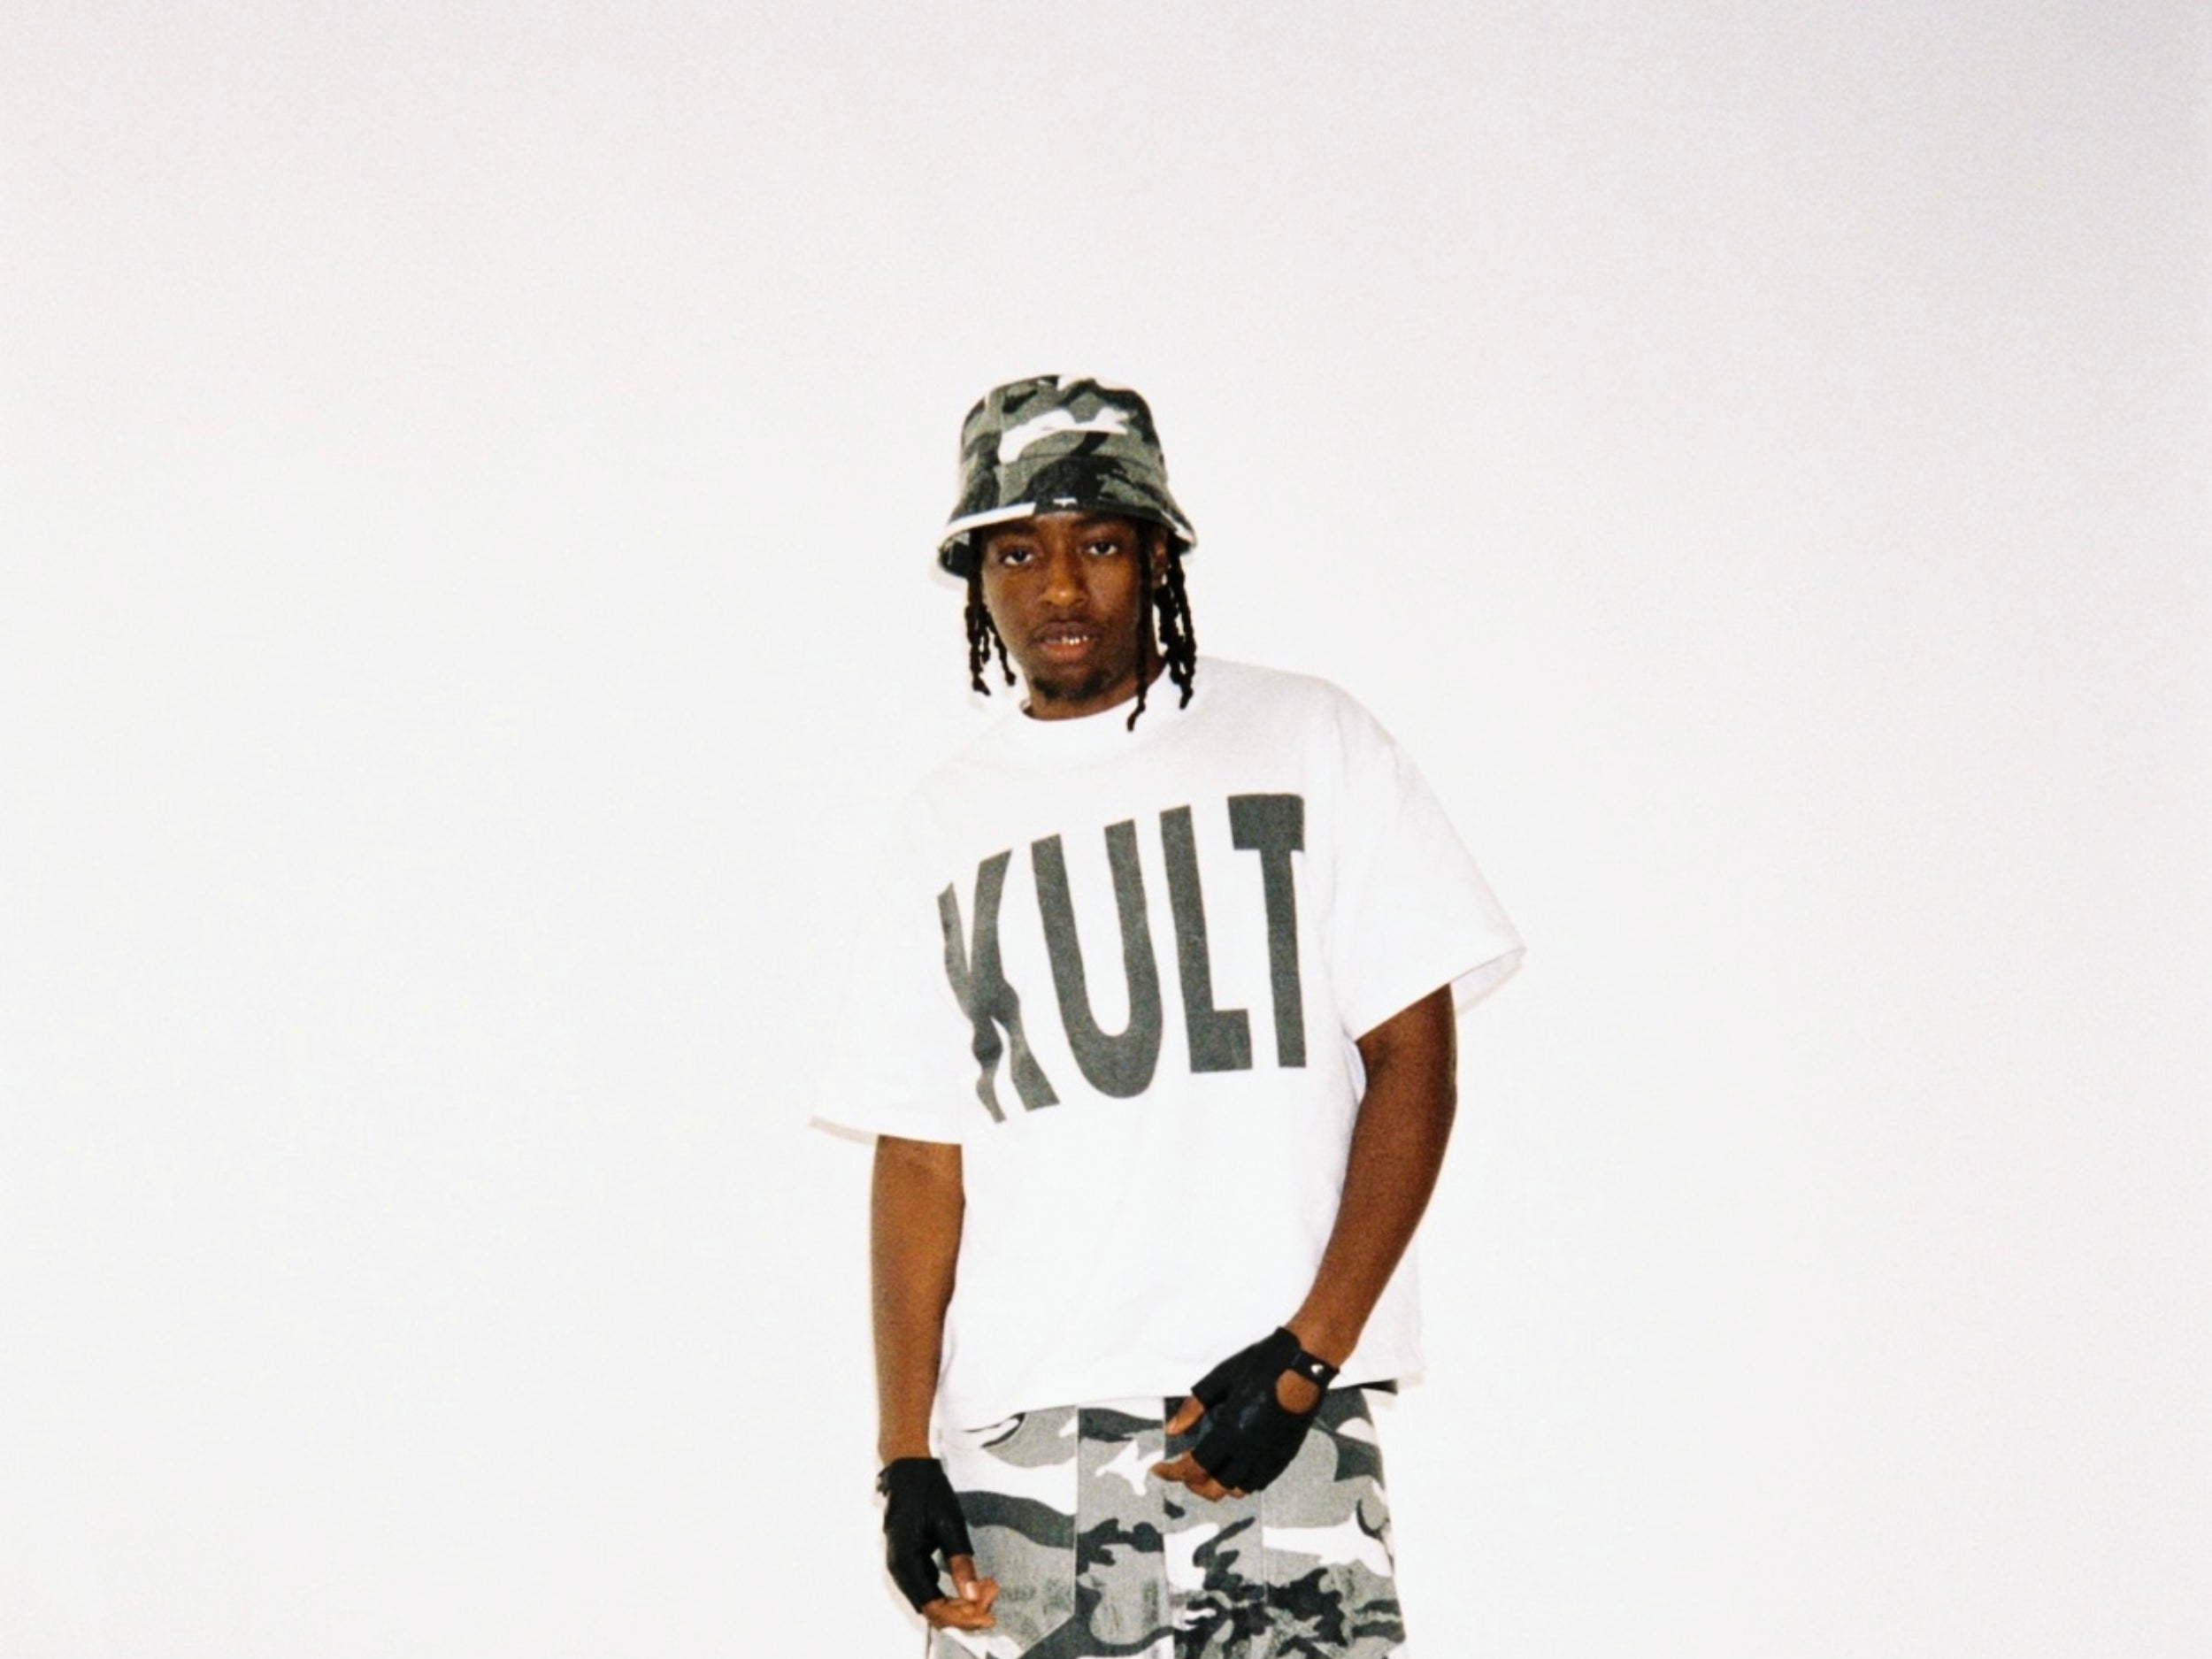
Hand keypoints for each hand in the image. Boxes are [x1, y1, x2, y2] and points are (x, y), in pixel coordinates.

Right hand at [878, 1457, 998, 1629]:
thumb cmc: (928, 1492)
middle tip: (992, 1596)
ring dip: (958, 1602)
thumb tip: (972, 1595)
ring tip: (986, 1590)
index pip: (933, 1606)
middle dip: (963, 1611)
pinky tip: (972, 1582)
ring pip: (930, 1599)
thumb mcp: (949, 1524)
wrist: (910, 1470)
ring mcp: (903, 1566)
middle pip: (931, 1608)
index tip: (987, 1615)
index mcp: (905, 1561)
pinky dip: (950, 1590)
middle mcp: (900, 1570)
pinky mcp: (910, 1560)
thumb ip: (960, 1562)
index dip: (961, 1617)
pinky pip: (929, 1586)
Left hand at [1149, 1327, 1336, 1500]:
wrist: (1305, 1364)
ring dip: (1217, 1484)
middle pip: (1214, 1487)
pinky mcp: (1285, 1456)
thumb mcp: (1221, 1379)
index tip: (1158, 1469)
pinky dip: (1241, 1481)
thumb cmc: (1263, 1365)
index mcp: (1231, 1432)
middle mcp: (1251, 1452)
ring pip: (1238, 1490)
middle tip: (1182, 1469)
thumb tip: (1173, 1429)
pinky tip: (1234, 1465)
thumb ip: (1194, 1407)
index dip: (1172, 1472)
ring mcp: (1270, 1457)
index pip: (1195, 1467)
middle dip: (1193, 1483)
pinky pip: (1259, 1482)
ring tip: (1208, 1469)